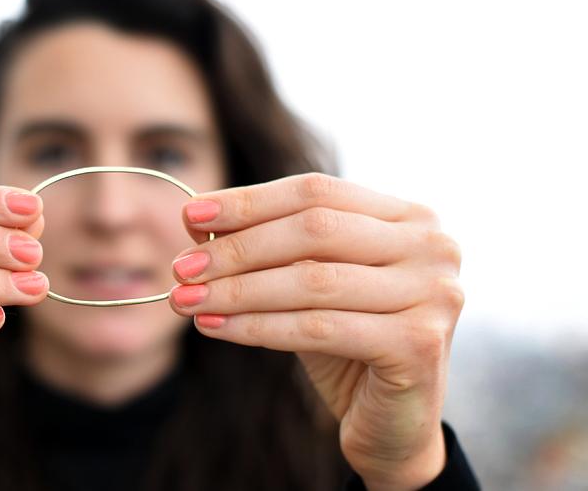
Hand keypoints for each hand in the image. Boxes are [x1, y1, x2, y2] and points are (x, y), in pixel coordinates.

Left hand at [168, 173, 462, 490]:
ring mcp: (434, 293)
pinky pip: (317, 328)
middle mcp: (434, 246)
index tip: (190, 214)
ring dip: (238, 290)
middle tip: (181, 267)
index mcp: (411, 217)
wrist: (392, 425)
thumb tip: (194, 216)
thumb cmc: (346, 344)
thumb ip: (266, 246)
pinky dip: (257, 327)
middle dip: (238, 248)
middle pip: (313, 230)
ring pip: (311, 281)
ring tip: (186, 300)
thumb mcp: (305, 284)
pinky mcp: (419, 343)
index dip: (250, 201)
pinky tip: (216, 327)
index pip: (317, 191)